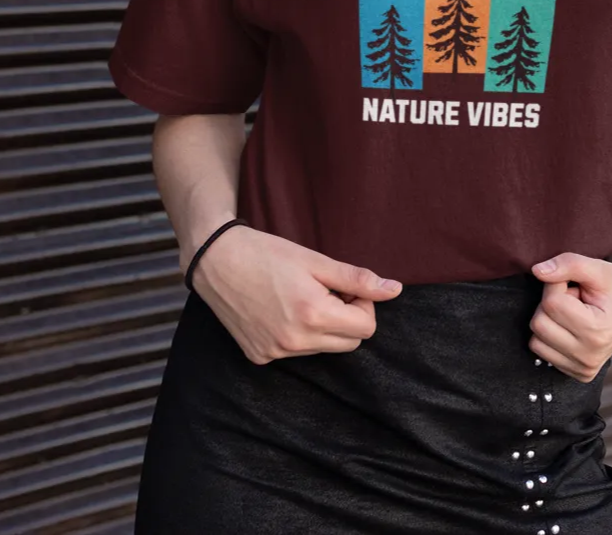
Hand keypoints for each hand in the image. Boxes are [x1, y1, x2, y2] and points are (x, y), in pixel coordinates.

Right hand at [193, 224, 402, 363]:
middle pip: (349, 343)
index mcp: (313, 315)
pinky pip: (296, 352)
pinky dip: (298, 334)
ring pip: (323, 349)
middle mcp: (295, 342)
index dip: (362, 304)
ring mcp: (275, 353)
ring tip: (301, 296)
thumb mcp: (316, 260)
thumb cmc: (268, 253)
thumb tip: (395, 290)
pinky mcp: (259, 357)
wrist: (216, 260)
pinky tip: (280, 309)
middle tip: (326, 289)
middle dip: (347, 317)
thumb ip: (357, 279)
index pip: (366, 328)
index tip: (344, 285)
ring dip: (323, 326)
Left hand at [528, 252, 611, 381]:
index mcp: (598, 332)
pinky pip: (542, 352)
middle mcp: (590, 357)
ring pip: (536, 340)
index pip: (551, 303)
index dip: (557, 285)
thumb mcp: (596, 267)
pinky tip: (574, 328)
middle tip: (575, 299)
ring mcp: (585, 369)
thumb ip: (568, 264)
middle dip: (552, 304)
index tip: (576, 285)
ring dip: (551, 321)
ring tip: (575, 313)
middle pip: (539, 324)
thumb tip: (537, 271)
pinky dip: (552, 336)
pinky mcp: (579, 374)